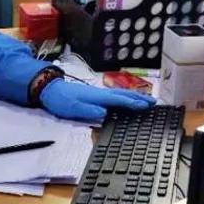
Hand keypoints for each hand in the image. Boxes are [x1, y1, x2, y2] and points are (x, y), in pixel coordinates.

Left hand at [40, 79, 155, 122]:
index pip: (118, 100)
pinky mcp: (94, 95)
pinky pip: (114, 96)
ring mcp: (97, 93)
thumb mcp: (72, 108)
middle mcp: (100, 93)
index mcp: (97, 96)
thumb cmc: (60, 99)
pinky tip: (125, 100)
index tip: (146, 107)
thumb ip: (88, 111)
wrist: (49, 89)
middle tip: (154, 102)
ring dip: (133, 96)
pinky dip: (124, 97)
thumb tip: (104, 114)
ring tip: (146, 99)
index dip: (132, 103)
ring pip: (119, 94)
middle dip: (139, 98)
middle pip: (122, 95)